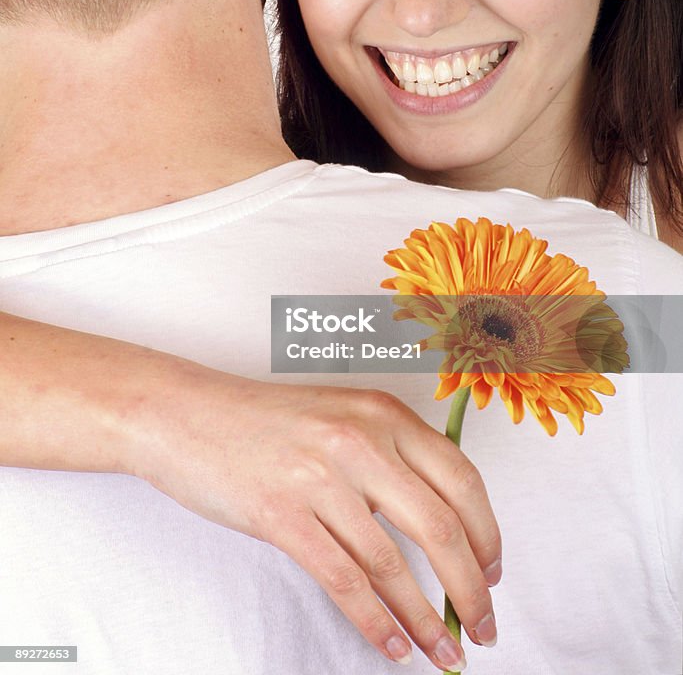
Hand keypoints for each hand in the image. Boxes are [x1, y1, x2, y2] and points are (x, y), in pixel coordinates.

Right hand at [134, 365, 500, 669]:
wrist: (186, 414)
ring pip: (393, 565)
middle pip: (440, 528)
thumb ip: (389, 456)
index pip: (462, 479)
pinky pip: (343, 582)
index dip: (488, 535)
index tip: (493, 572)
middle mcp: (359, 440)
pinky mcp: (281, 515)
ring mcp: (320, 478)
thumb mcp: (340, 417)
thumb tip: (441, 527)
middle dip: (471, 589)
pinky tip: (392, 646)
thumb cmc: (263, 422)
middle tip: (484, 626)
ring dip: (426, 619)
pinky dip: (374, 622)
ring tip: (444, 652)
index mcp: (381, 413)